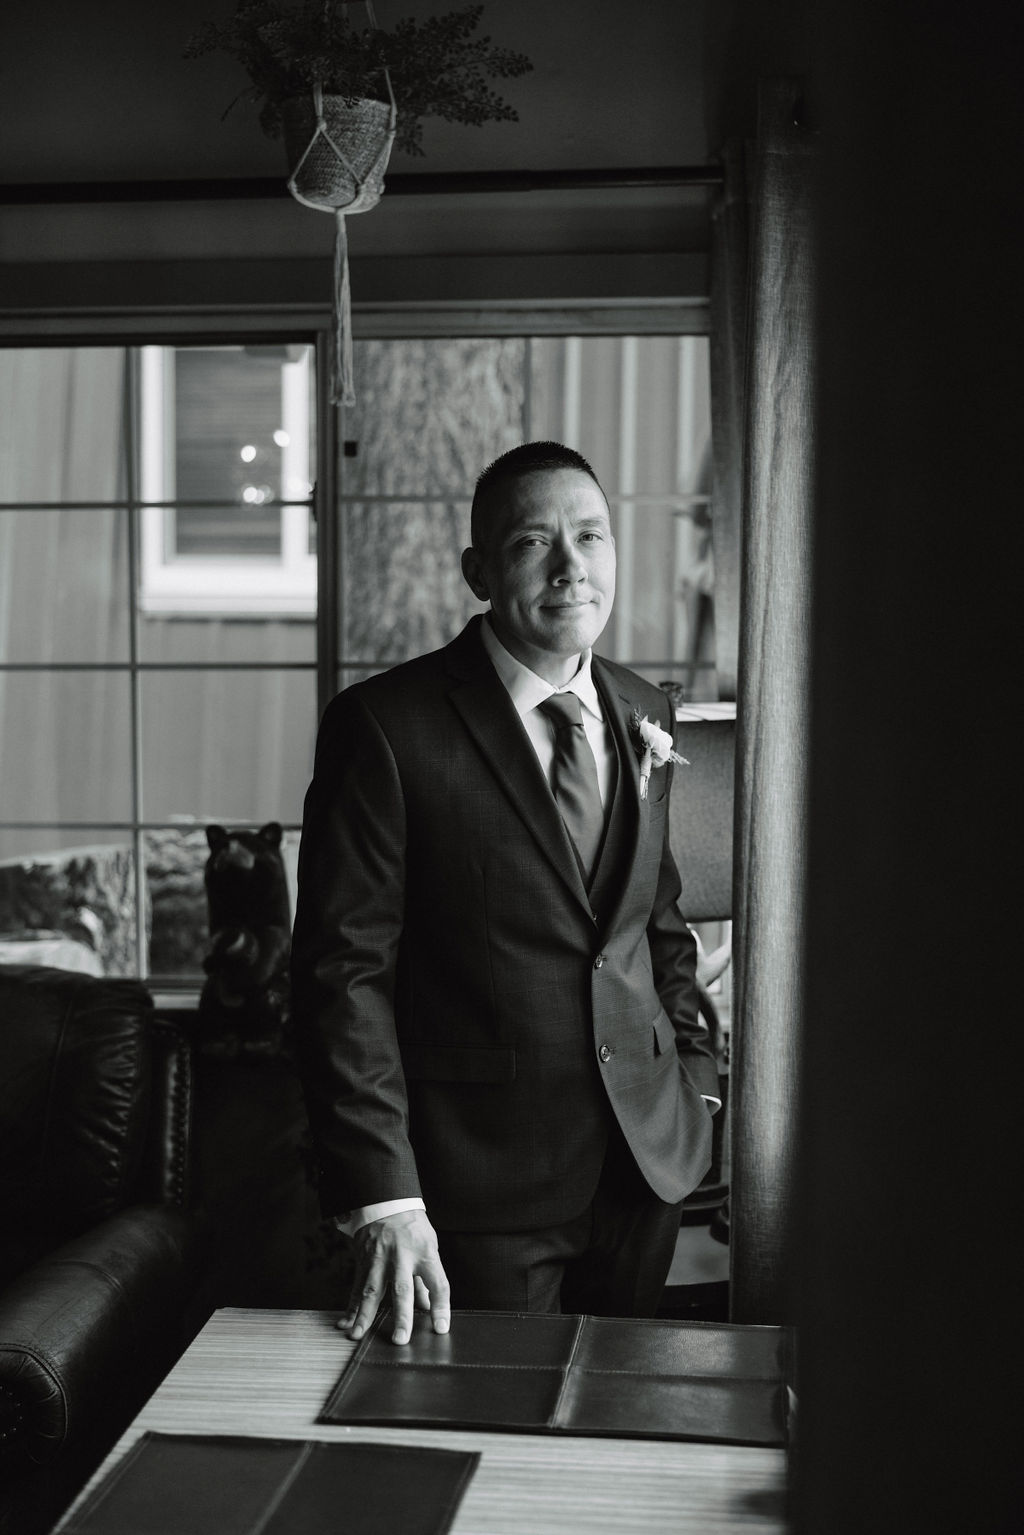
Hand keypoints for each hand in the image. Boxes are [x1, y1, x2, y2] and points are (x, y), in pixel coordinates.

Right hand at [341, 1208, 450, 1345]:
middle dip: (402, 1316)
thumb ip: (426, 1279)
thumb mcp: (428, 1246)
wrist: (386, 1202)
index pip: (437, 1283)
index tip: (440, 1328)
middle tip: (400, 1339)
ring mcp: (380, 1259)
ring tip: (358, 1335)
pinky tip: (346, 1322)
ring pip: (372, 1290)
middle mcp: (402, 1257)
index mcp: (424, 1253)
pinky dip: (351, 1306)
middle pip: (403, 1289)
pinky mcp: (364, 1261)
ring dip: (365, 1315)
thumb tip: (428, 1308)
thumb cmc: (412, 1227)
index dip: (440, 1307)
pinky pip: (357, 1286)